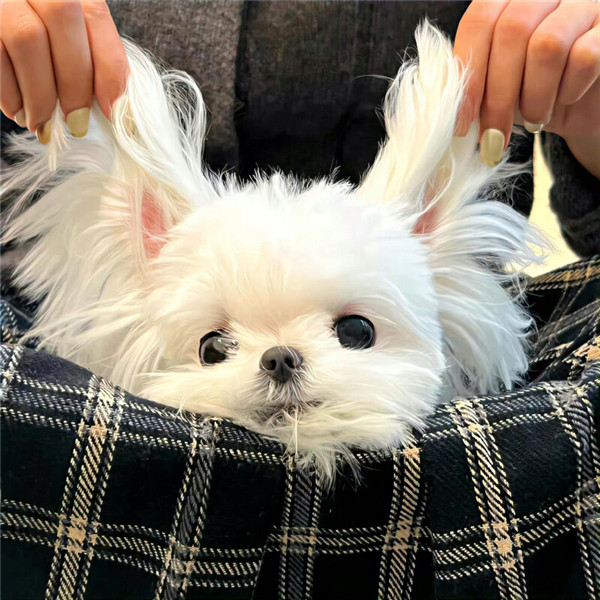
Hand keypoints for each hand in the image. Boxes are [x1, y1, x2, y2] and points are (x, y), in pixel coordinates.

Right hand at [0, 0, 127, 142]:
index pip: (94, 15)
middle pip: (61, 18)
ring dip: (40, 93)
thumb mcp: (68, 43)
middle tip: (77, 122)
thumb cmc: (42, 47)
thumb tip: (113, 107)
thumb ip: (90, 60)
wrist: (1, 29)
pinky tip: (18, 111)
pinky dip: (9, 92)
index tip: (111, 111)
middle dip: (75, 81)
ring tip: (43, 123)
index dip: (109, 66)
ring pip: (26, 36)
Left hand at [454, 0, 599, 174]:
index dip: (467, 72)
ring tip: (534, 120)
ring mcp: (585, 3)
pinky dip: (567, 90)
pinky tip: (565, 100)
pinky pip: (584, 56)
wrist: (589, 102)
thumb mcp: (499, 86)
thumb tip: (442, 105)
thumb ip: (474, 81)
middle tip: (492, 138)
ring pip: (547, 44)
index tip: (460, 123)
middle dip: (496, 95)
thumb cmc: (537, 91)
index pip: (480, 19)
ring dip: (533, 97)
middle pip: (511, 30)